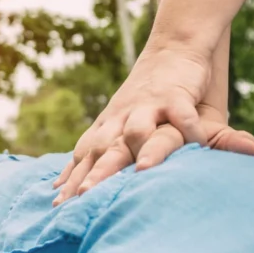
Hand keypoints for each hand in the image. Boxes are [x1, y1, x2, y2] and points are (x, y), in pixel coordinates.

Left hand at [53, 46, 253, 203]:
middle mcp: (122, 117)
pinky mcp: (175, 96)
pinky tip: (195, 147)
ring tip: (139, 172)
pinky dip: (189, 131)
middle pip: (103, 147)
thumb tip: (61, 182)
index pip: (84, 155)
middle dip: (94, 172)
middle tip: (84, 196)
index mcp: (107, 126)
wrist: (172, 47)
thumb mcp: (117, 121)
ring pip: (137, 131)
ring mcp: (148, 106)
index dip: (72, 179)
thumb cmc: (144, 94)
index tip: (58, 205)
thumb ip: (98, 151)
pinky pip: (182, 116)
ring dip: (137, 150)